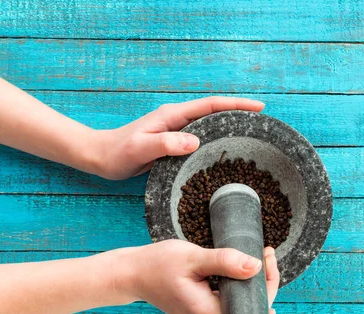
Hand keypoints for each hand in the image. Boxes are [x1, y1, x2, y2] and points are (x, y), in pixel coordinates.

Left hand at [93, 97, 264, 179]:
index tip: (258, 107)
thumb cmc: (118, 153)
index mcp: (172, 115)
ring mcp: (175, 131)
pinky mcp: (173, 143)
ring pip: (209, 125)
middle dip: (239, 113)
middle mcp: (176, 119)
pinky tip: (224, 152)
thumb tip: (195, 141)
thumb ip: (166, 144)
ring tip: (251, 136)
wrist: (101, 158)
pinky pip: (200, 138)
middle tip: (262, 122)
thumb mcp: (141, 149)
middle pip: (214, 111)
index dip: (235, 105)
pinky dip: (216, 140)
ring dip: (229, 126)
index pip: (210, 105)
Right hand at [112, 240, 279, 313]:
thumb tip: (255, 266)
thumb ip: (223, 261)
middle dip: (265, 287)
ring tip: (260, 256)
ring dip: (254, 285)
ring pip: (240, 308)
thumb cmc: (156, 264)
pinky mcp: (202, 310)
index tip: (268, 282)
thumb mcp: (191, 258)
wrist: (131, 274)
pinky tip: (242, 266)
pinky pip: (229, 303)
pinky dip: (240, 286)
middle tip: (266, 255)